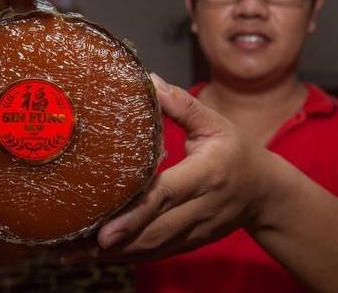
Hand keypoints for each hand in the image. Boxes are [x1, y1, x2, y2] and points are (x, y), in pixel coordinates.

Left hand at [87, 74, 267, 261]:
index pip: (167, 196)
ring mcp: (196, 230)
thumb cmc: (238, 152)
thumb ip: (183, 105)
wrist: (266, 193)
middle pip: (154, 230)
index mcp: (206, 174)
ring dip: (114, 253)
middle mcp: (201, 208)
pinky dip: (127, 255)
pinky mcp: (191, 243)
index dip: (135, 214)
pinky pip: (157, 253)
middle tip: (71, 244)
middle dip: (113, 241)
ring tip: (73, 252)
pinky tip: (96, 254)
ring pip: (152, 248)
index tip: (104, 230)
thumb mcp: (216, 123)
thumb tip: (149, 81)